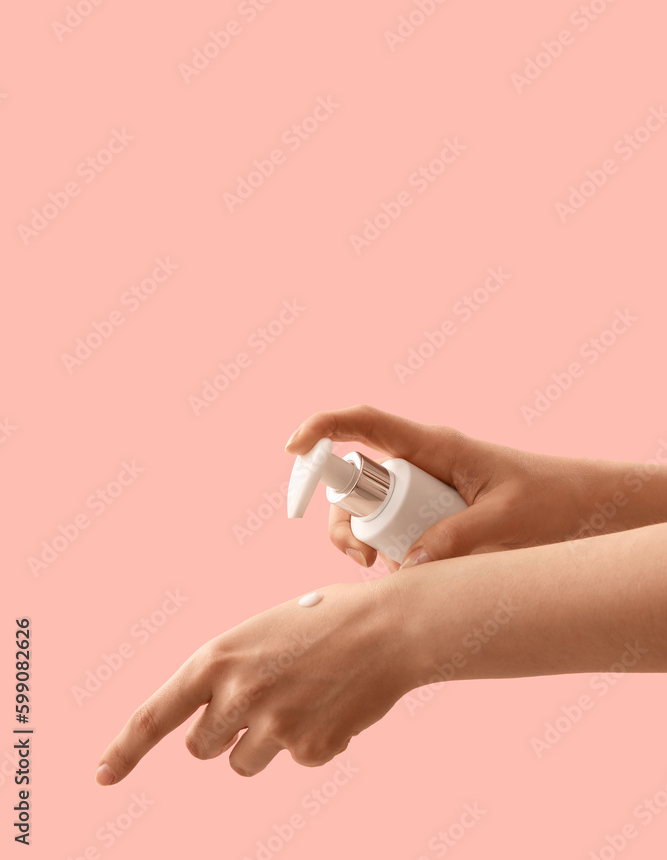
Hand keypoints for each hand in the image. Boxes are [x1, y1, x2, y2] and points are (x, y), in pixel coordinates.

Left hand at [95, 578, 410, 782]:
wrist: (389, 628)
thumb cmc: (329, 618)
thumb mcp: (263, 630)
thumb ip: (233, 669)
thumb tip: (221, 713)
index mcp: (218, 657)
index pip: (155, 714)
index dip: (126, 749)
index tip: (104, 774)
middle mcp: (237, 696)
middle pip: (200, 749)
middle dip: (221, 733)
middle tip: (258, 701)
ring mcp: (272, 727)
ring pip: (244, 762)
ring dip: (265, 741)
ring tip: (302, 697)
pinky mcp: (307, 750)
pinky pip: (295, 760)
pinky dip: (311, 741)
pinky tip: (333, 704)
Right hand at [284, 404, 666, 569]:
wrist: (581, 507)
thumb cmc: (550, 499)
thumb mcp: (506, 520)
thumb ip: (457, 539)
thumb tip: (406, 567)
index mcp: (434, 446)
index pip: (365, 423)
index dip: (322, 428)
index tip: (292, 449)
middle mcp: (418, 462)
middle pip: (353, 479)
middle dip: (343, 518)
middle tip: (364, 559)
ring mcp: (420, 487)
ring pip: (364, 508)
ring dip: (362, 540)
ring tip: (388, 571)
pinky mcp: (426, 511)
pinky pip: (388, 527)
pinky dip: (386, 553)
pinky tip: (411, 573)